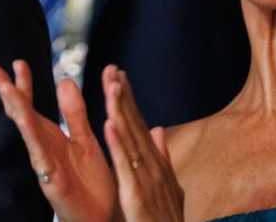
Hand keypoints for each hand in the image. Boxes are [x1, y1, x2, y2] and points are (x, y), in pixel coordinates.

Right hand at [0, 60, 114, 221]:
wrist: (104, 217)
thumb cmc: (93, 183)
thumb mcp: (85, 139)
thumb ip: (74, 112)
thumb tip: (64, 80)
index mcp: (53, 135)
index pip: (32, 104)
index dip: (24, 84)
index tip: (17, 62)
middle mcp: (44, 146)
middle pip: (22, 113)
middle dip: (9, 91)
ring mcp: (44, 161)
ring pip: (27, 130)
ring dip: (17, 108)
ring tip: (6, 87)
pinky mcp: (52, 178)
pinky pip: (40, 153)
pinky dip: (32, 136)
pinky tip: (26, 121)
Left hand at [102, 66, 184, 221]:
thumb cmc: (165, 220)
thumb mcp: (167, 185)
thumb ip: (163, 156)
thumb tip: (160, 128)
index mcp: (156, 163)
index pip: (140, 124)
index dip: (129, 99)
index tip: (118, 75)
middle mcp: (154, 167)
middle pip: (135, 125)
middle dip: (124, 97)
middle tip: (113, 69)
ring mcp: (147, 180)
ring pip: (131, 140)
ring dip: (121, 112)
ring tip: (111, 86)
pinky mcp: (137, 196)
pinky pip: (125, 167)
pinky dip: (118, 146)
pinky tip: (109, 125)